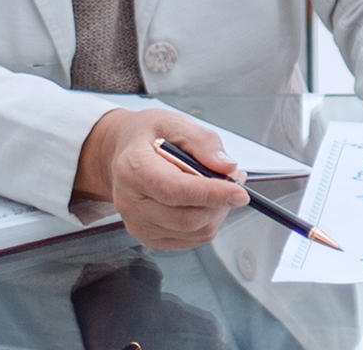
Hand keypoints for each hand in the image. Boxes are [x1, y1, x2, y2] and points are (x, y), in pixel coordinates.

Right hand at [72, 107, 248, 249]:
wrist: (123, 153)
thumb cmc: (147, 137)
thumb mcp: (173, 122)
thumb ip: (202, 142)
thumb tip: (226, 167)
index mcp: (133, 168)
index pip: (175, 190)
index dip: (211, 193)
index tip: (239, 192)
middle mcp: (131, 202)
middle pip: (187, 217)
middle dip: (220, 201)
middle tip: (233, 178)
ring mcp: (138, 224)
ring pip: (194, 231)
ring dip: (216, 211)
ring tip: (217, 185)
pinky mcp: (150, 238)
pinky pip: (192, 239)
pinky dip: (207, 221)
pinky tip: (203, 201)